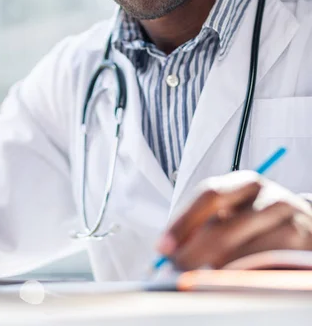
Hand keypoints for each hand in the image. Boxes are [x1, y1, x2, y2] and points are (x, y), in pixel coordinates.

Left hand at [157, 171, 311, 269]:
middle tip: (178, 270)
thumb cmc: (257, 222)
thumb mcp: (233, 211)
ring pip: (242, 254)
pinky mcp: (304, 246)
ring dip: (219, 270)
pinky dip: (245, 277)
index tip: (163, 247)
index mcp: (245, 182)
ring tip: (209, 276)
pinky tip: (236, 279)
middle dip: (193, 253)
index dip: (183, 222)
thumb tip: (168, 249)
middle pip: (223, 227)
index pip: (209, 194)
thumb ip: (202, 224)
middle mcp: (268, 197)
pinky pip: (265, 269)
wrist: (304, 226)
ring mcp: (289, 221)